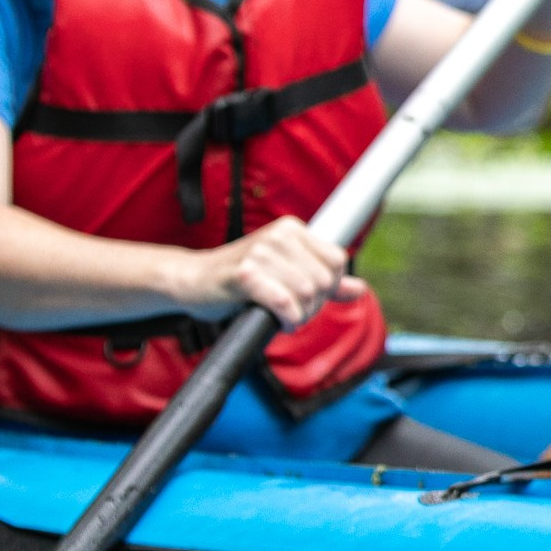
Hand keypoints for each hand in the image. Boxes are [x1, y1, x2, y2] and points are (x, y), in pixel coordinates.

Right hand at [178, 216, 366, 328]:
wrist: (191, 281)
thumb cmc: (240, 280)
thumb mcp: (286, 274)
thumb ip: (324, 281)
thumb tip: (360, 289)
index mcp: (292, 229)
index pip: (337, 261)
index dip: (329, 287)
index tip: (309, 297)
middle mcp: (279, 235)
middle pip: (323, 280)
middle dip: (313, 305)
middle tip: (292, 311)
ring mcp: (261, 252)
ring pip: (307, 293)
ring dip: (299, 315)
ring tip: (282, 315)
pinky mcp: (244, 273)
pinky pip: (284, 302)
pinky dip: (287, 318)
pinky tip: (278, 321)